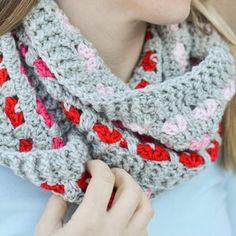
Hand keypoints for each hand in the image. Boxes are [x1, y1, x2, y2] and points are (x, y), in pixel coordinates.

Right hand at [34, 160, 154, 235]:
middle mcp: (115, 229)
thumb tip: (69, 186)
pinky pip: (145, 225)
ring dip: (135, 192)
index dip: (98, 165)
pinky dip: (138, 212)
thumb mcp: (46, 232)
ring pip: (146, 207)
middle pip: (132, 190)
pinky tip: (124, 212)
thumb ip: (55, 204)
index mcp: (90, 221)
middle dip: (121, 174)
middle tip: (110, 174)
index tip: (91, 166)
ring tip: (121, 190)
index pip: (104, 180)